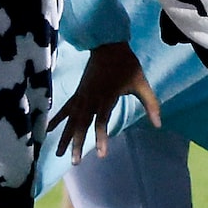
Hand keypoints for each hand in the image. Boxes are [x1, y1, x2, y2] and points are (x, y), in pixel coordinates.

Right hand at [50, 42, 160, 158]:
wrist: (108, 45)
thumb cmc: (127, 65)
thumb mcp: (141, 83)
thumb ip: (150, 104)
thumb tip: (158, 125)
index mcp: (106, 96)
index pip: (101, 121)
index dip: (101, 137)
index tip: (101, 154)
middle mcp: (91, 98)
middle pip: (82, 124)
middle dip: (77, 143)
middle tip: (75, 162)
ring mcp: (82, 95)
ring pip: (71, 119)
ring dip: (65, 136)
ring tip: (59, 154)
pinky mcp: (78, 92)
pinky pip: (66, 108)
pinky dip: (57, 118)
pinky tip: (49, 129)